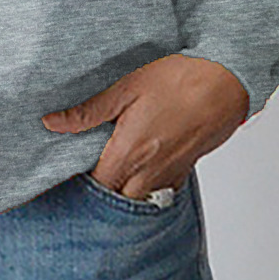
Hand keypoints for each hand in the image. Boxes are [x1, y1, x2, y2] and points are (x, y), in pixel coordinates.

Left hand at [41, 55, 249, 199]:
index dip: (82, 181)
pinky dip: (148, 186)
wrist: (226, 80)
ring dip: (125, 191)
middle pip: (118, 200)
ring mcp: (172, 172)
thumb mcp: (125, 88)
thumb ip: (88, 112)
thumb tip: (52, 123)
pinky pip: (162, 190)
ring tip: (114, 171)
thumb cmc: (178, 79)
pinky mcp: (187, 168)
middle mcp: (150, 170)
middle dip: (103, 191)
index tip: (73, 169)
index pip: (97, 185)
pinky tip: (142, 166)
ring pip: (141, 198)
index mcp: (130, 152)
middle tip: (91, 171)